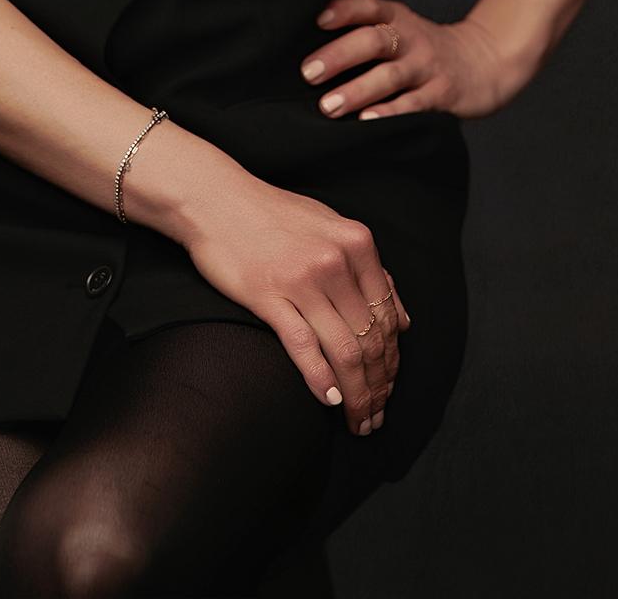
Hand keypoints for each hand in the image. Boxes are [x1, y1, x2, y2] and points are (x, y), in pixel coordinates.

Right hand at [178, 170, 411, 439]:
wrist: (215, 198)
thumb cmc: (272, 214)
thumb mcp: (330, 228)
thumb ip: (368, 269)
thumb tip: (402, 319)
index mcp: (357, 244)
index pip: (388, 318)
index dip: (391, 362)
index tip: (388, 389)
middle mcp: (336, 261)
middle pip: (371, 340)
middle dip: (379, 387)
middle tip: (376, 417)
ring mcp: (302, 279)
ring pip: (345, 351)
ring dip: (358, 394)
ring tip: (359, 421)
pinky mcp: (268, 295)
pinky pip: (303, 346)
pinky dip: (322, 380)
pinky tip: (331, 401)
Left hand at [300, 0, 527, 119]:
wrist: (486, 63)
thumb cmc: (424, 50)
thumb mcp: (400, 30)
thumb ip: (365, 32)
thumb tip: (306, 47)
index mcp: (398, 18)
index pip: (369, 6)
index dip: (343, 9)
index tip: (317, 19)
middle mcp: (412, 38)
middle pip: (375, 40)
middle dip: (339, 55)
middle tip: (307, 73)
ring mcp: (428, 67)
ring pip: (390, 76)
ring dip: (357, 91)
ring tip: (328, 106)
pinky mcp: (442, 95)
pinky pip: (413, 105)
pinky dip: (390, 113)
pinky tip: (367, 123)